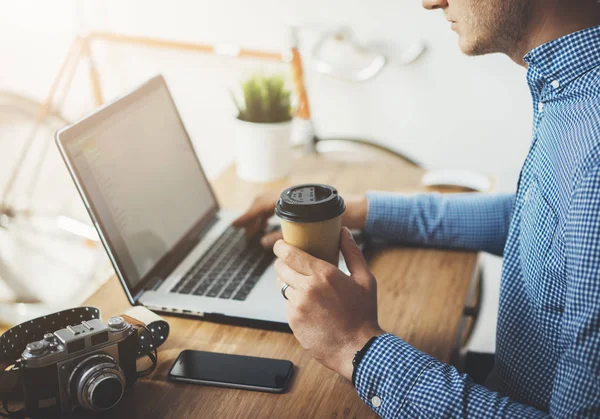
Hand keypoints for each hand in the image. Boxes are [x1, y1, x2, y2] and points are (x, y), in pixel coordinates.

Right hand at [233, 192, 368, 247]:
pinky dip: (272, 219)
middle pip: (265, 203)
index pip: (265, 203)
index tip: (236, 225)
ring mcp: (300, 201)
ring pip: (272, 206)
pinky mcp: (305, 207)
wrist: (362, 211)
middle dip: (253, 217)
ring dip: (261, 218)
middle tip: (244, 231)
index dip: (249, 214)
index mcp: (296, 198)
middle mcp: (296, 196)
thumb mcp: (316, 228)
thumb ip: (290, 235)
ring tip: (254, 233)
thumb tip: (265, 241)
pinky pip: (281, 210)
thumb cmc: (344, 216)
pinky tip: (270, 230)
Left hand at [273, 227, 383, 380]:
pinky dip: (293, 301)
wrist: (357, 349)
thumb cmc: (363, 314)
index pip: (291, 254)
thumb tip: (343, 232)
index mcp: (324, 274)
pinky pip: (287, 304)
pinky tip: (308, 305)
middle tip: (288, 262)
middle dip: (282, 262)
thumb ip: (352, 253)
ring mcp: (298, 305)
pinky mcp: (293, 321)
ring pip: (282, 286)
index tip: (280, 244)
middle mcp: (308, 288)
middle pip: (281, 267)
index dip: (281, 247)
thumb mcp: (365, 279)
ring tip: (300, 284)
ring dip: (287, 282)